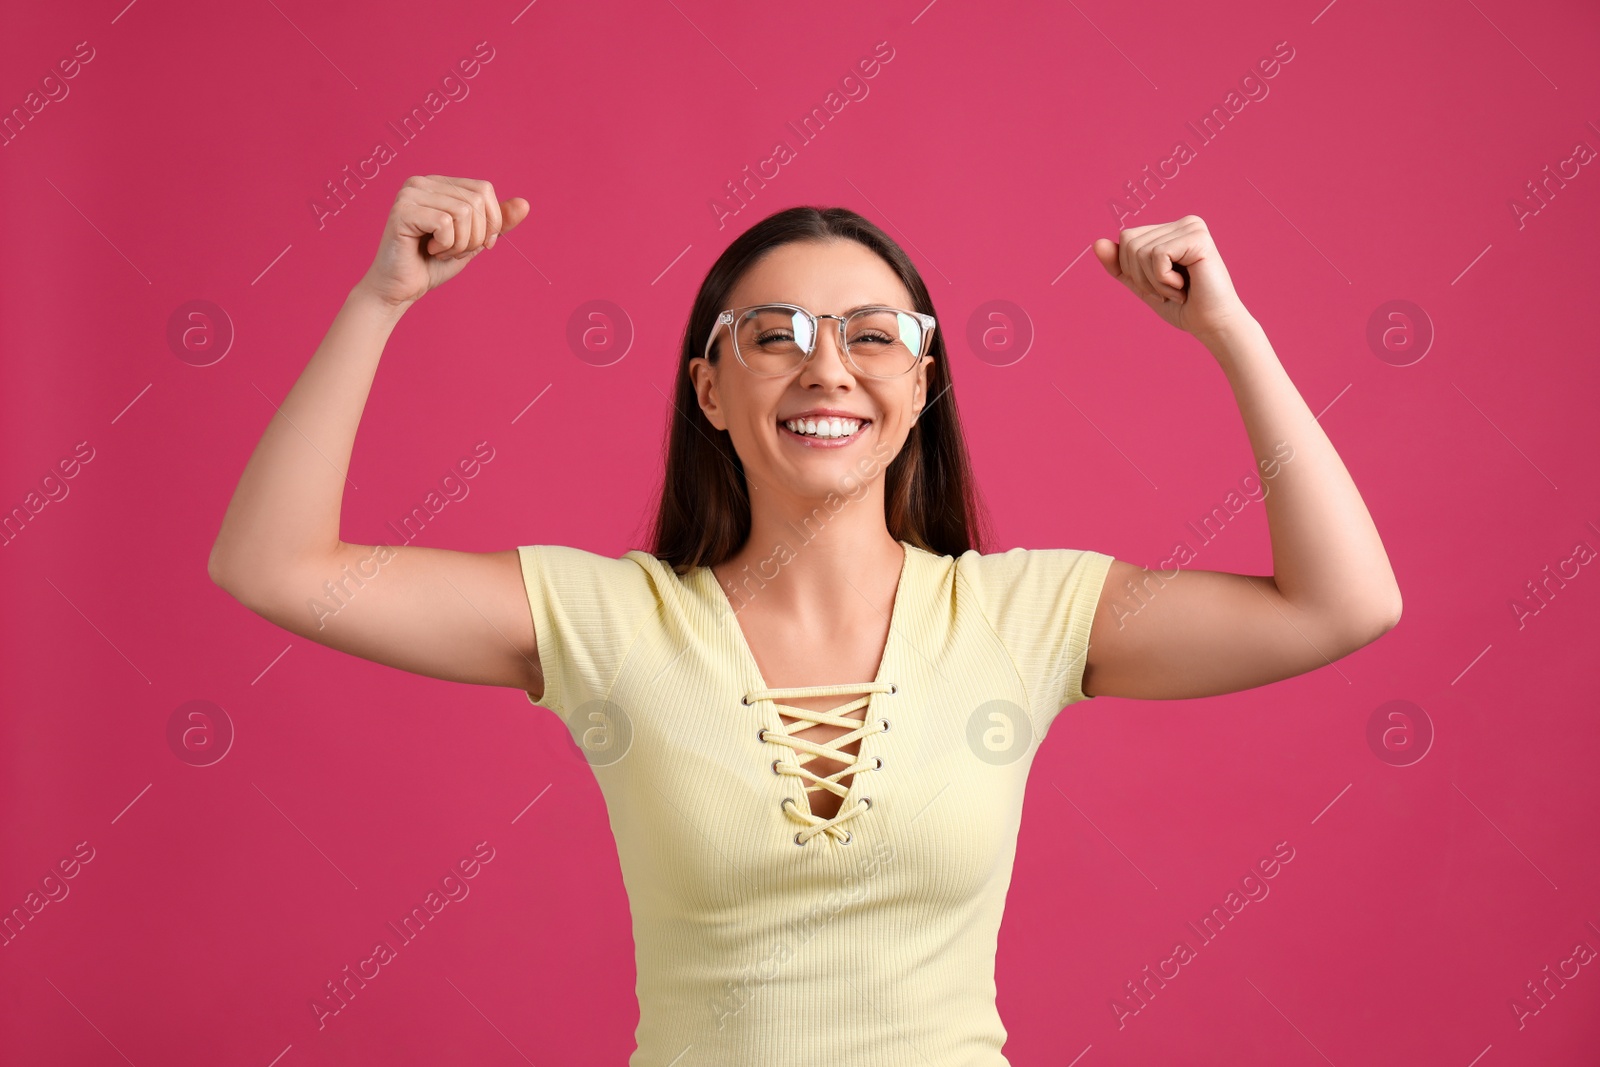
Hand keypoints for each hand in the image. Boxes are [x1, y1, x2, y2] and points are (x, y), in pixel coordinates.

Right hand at [357, 175, 530, 308]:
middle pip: (476, 201)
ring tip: (441, 251)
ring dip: (461, 244)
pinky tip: (428, 250)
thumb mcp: (474, 241)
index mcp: (439, 184)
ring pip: (463, 212)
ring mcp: (410, 193)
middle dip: (475, 236)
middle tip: (454, 251)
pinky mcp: (403, 210)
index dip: (491, 221)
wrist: (400, 289)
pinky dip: (446, 246)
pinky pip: (446, 224)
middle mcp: (422, 182)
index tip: (479, 244)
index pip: (485, 189)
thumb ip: (497, 223)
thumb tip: (525, 204)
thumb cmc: (433, 265)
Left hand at [1093, 216, 1251, 342]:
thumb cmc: (1182, 306)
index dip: (1132, 269)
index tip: (1159, 284)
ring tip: (1178, 289)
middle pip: (1130, 242)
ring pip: (1140, 250)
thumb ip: (1120, 266)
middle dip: (1141, 276)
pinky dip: (1163, 280)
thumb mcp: (1142, 285)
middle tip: (1169, 289)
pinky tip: (1185, 286)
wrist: (1212, 325)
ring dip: (1154, 281)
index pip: (1126, 238)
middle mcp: (1184, 222)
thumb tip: (1097, 243)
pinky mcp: (1198, 237)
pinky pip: (1156, 255)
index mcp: (1171, 229)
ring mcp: (1192, 227)